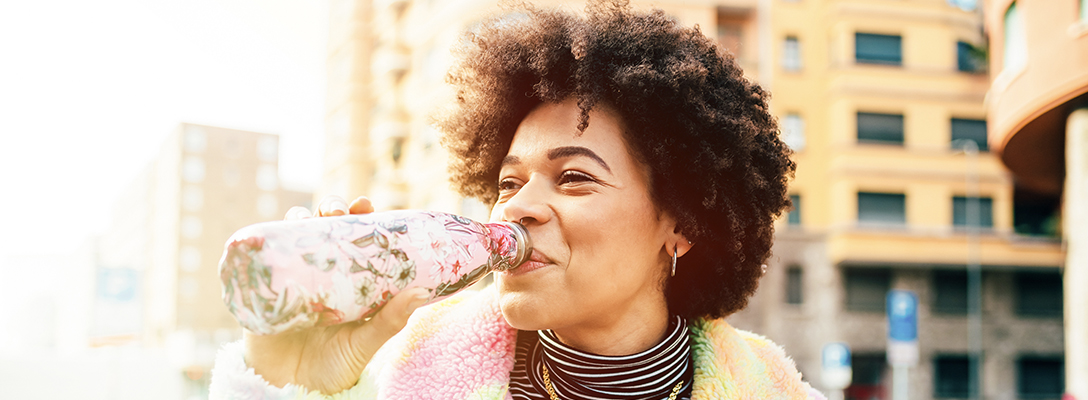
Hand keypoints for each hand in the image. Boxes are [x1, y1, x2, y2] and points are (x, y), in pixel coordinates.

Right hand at [243, 195, 428, 393]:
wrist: (292, 394)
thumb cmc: (334, 367)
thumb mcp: (365, 342)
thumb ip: (390, 320)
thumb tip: (421, 292)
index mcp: (349, 280)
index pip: (355, 239)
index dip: (359, 217)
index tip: (365, 204)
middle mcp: (320, 273)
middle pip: (323, 229)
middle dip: (329, 210)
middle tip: (336, 210)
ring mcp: (291, 278)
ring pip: (291, 236)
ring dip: (297, 219)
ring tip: (307, 218)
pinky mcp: (262, 292)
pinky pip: (258, 262)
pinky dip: (261, 244)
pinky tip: (267, 233)